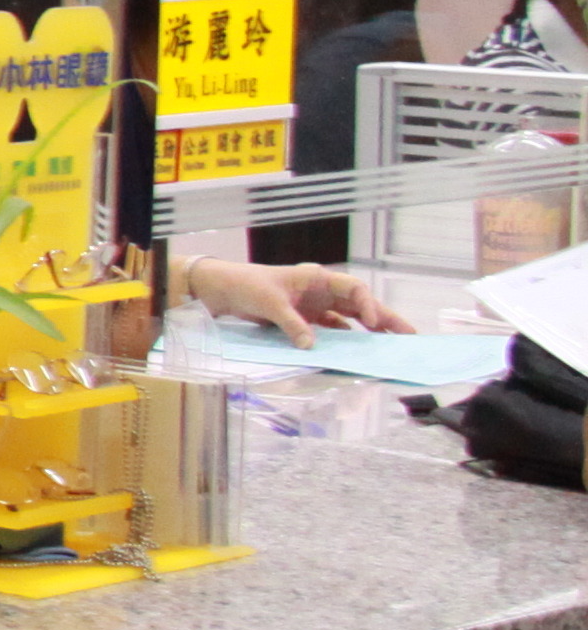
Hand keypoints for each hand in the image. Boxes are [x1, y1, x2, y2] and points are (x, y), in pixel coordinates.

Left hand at [184, 255, 414, 342]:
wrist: (222, 289)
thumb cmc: (247, 286)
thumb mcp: (270, 303)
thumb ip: (293, 325)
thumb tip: (311, 346)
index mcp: (317, 278)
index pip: (353, 289)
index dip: (367, 305)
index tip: (373, 323)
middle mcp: (321, 291)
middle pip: (359, 305)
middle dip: (383, 319)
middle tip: (408, 335)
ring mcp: (314, 306)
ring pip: (348, 319)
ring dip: (367, 331)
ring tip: (390, 346)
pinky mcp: (304, 319)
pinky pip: (330, 330)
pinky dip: (342, 339)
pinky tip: (356, 351)